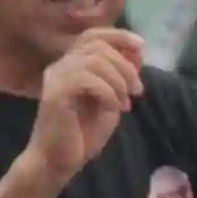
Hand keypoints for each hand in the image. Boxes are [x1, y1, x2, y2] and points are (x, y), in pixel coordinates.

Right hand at [23, 30, 143, 186]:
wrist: (58, 162)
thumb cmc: (82, 134)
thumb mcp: (112, 99)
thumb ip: (121, 75)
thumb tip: (136, 51)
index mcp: (70, 66)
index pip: (92, 36)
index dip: (118, 35)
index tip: (142, 47)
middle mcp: (59, 67)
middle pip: (96, 45)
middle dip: (125, 65)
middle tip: (136, 91)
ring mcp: (55, 79)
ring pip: (94, 60)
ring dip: (119, 80)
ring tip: (124, 102)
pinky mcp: (55, 95)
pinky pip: (88, 79)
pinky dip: (108, 92)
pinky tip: (113, 108)